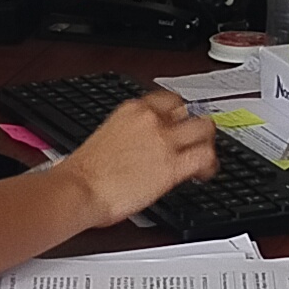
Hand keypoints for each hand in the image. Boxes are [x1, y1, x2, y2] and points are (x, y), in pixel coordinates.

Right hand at [60, 87, 219, 227]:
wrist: (79, 188)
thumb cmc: (84, 173)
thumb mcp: (108, 138)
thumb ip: (130, 135)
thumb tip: (141, 147)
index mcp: (132, 110)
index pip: (169, 99)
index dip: (180, 113)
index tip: (181, 123)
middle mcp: (151, 119)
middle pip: (190, 111)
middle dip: (196, 126)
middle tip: (196, 141)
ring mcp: (164, 140)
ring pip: (204, 129)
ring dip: (207, 143)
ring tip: (205, 158)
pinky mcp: (173, 165)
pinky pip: (205, 156)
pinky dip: (209, 164)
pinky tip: (203, 174)